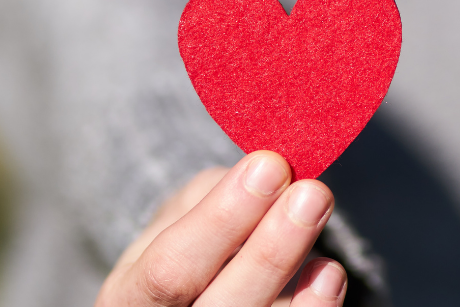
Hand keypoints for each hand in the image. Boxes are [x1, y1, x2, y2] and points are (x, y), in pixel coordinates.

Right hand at [96, 150, 347, 306]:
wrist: (187, 293)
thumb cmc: (184, 241)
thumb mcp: (179, 214)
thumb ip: (215, 196)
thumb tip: (270, 173)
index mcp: (130, 299)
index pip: (170, 269)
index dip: (221, 220)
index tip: (269, 165)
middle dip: (269, 250)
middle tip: (311, 192)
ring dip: (296, 269)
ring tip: (323, 218)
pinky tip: (329, 273)